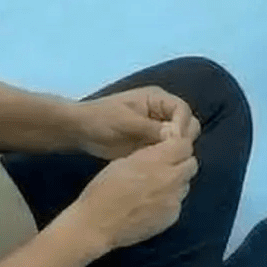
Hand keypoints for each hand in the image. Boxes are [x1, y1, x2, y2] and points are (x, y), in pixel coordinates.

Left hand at [67, 88, 199, 160]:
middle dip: (182, 138)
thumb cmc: (100, 118)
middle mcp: (162, 113)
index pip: (183, 110)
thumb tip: (175, 137)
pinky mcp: (151, 144)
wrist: (80, 130)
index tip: (176, 140)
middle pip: (186, 124)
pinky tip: (160, 166)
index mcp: (157, 100)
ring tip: (165, 160)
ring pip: (179, 140)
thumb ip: (151, 128)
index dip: (182, 124)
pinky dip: (166, 157)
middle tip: (171, 153)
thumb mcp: (125, 121)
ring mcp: (157, 129)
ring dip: (175, 149)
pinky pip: (166, 151)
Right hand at [70, 132, 197, 251]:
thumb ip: (148, 155)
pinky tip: (152, 204)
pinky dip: (170, 201)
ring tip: (155, 188)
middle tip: (165, 167)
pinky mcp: (172, 217)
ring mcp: (174, 200)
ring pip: (185, 184)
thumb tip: (162, 152)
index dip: (177, 146)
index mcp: (156, 161)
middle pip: (191, 164)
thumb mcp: (123, 162)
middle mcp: (170, 179)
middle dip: (181, 163)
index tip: (169, 149)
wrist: (96, 226)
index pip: (185, 145)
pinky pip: (178, 203)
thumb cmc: (103, 191)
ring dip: (176, 182)